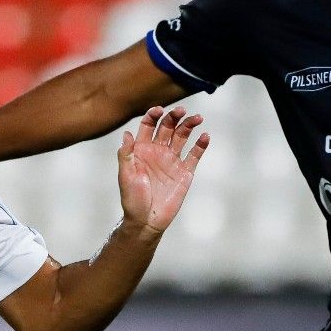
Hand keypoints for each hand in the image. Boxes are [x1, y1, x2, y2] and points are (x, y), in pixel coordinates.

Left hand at [117, 106, 208, 233]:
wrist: (146, 220)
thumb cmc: (132, 199)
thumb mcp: (125, 176)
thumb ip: (126, 154)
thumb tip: (126, 133)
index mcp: (142, 149)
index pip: (149, 125)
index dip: (154, 115)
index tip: (159, 110)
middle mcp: (158, 151)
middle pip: (168, 127)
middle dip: (174, 117)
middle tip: (181, 111)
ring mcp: (172, 161)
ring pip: (182, 137)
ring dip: (189, 125)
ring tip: (197, 118)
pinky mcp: (185, 172)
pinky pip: (194, 155)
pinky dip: (201, 145)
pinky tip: (205, 136)